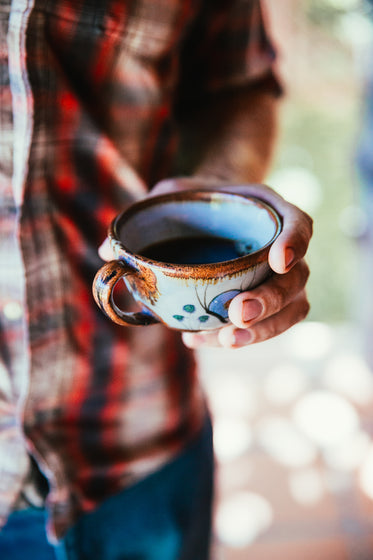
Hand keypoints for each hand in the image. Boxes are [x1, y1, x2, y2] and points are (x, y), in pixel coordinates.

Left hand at [150, 177, 312, 348]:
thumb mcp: (170, 196)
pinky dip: (242, 338)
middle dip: (270, 300)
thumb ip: (145, 212)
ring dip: (263, 329)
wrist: (207, 220)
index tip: (278, 262)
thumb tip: (108, 249)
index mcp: (266, 211)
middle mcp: (281, 245)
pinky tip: (202, 340)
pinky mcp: (269, 304)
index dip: (295, 242)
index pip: (298, 222)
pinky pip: (270, 326)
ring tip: (226, 340)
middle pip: (296, 276)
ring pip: (291, 308)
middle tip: (238, 314)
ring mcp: (280, 278)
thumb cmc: (194, 204)